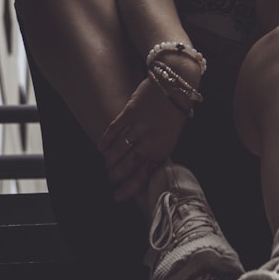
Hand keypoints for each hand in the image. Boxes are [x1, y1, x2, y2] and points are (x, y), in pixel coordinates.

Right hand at [99, 76, 189, 200]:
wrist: (176, 84)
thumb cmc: (175, 112)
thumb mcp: (172, 136)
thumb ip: (158, 151)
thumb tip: (141, 168)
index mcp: (164, 148)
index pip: (144, 174)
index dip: (129, 187)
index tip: (117, 195)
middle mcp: (152, 140)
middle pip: (128, 164)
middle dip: (116, 174)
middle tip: (110, 177)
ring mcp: (141, 125)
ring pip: (119, 149)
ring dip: (110, 160)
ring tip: (107, 164)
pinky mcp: (131, 111)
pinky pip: (114, 129)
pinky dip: (106, 140)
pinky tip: (102, 147)